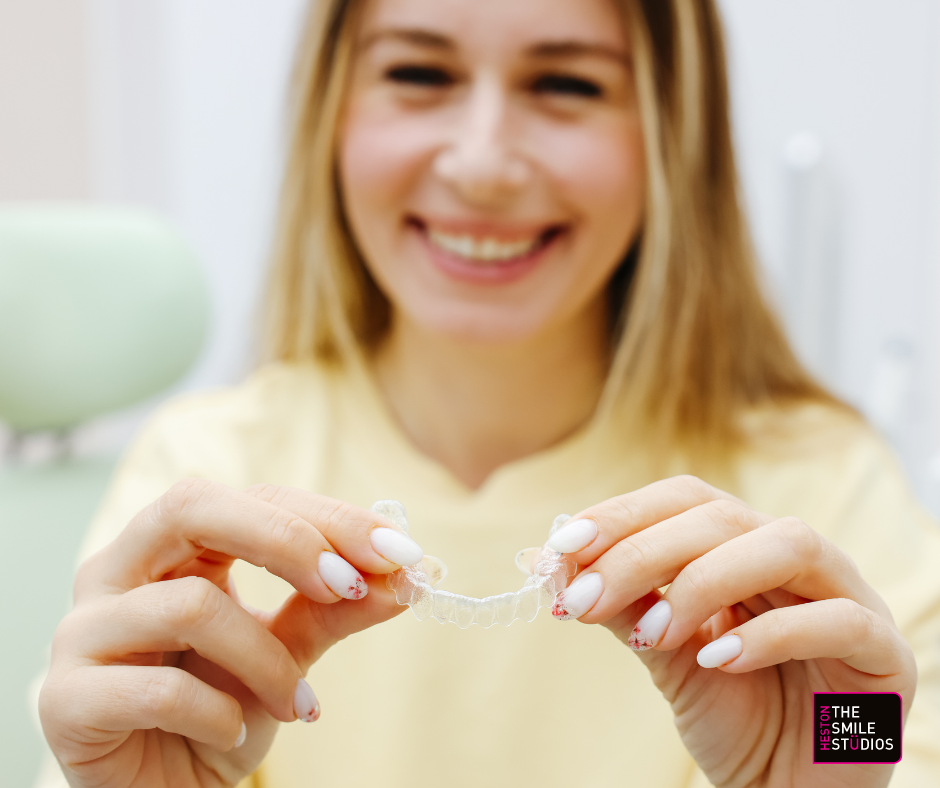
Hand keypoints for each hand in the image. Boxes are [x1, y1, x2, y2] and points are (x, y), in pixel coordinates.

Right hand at [40, 479, 420, 787]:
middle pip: (194, 507)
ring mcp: (85, 629)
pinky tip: (233, 732)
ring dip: (265, 658)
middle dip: (285, 541)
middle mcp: (121, 569)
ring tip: (298, 703)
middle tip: (347, 586)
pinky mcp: (67, 698)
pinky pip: (156, 688)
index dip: (328, 518)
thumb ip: (335, 609)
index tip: (398, 552)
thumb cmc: (222, 708)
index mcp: (176, 544)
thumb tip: (406, 576)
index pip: (255, 499)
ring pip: (188, 605)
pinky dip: (217, 712)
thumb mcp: (289, 652)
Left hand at [547, 476, 915, 787]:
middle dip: (643, 552)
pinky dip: (772, 633)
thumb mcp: (661, 651)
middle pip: (723, 517)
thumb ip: (619, 603)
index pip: (685, 499)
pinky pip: (839, 620)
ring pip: (788, 545)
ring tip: (654, 634)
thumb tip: (548, 561)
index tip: (561, 549)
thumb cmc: (728, 713)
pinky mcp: (885, 653)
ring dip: (705, 582)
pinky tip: (717, 663)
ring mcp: (848, 597)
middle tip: (584, 598)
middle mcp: (795, 558)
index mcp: (742, 545)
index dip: (622, 514)